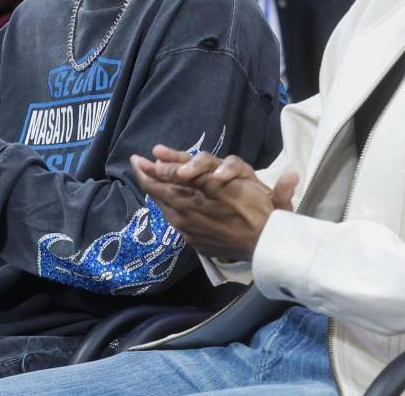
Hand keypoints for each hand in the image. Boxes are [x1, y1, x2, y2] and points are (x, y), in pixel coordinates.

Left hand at [131, 145, 298, 261]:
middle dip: (149, 179)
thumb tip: (161, 167)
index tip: (137, 159)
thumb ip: (190, 175)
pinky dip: (173, 208)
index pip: (157, 186)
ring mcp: (190, 234)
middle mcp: (183, 220)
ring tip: (155, 181)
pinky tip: (175, 202)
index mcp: (187, 204)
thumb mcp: (222, 186)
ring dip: (160, 193)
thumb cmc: (250, 208)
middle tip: (139, 164)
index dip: (146, 171)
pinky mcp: (199, 244)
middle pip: (159, 197)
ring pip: (168, 209)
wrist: (267, 245)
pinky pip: (179, 222)